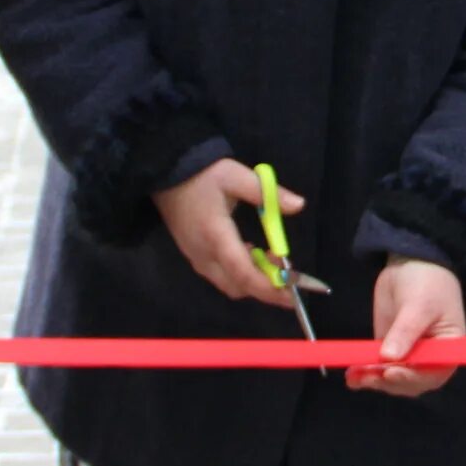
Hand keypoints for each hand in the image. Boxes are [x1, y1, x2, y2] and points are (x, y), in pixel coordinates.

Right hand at [152, 157, 303, 309]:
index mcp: (216, 236)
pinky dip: (241, 273)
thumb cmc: (203, 175)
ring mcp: (196, 258)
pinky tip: (253, 252)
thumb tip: (299, 205)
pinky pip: (221, 275)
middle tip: (289, 271)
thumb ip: (268, 193)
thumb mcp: (237, 176)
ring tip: (274, 259)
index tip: (294, 292)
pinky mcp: (194, 255)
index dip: (270, 287)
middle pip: (238, 287)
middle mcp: (204, 255)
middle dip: (267, 287)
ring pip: (229, 284)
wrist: (167, 173)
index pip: (244, 274)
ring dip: (254, 280)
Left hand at [354, 256, 462, 396]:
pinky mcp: (389, 351)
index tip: (390, 372)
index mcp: (447, 351)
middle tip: (366, 373)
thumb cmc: (428, 283)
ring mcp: (408, 357)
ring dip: (373, 380)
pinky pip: (378, 369)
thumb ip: (405, 331)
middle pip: (409, 382)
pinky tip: (352, 376)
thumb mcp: (419, 305)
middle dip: (387, 380)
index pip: (431, 374)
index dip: (411, 378)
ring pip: (391, 379)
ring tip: (354, 376)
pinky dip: (365, 374)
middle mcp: (429, 361)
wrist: (413, 263)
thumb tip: (388, 358)